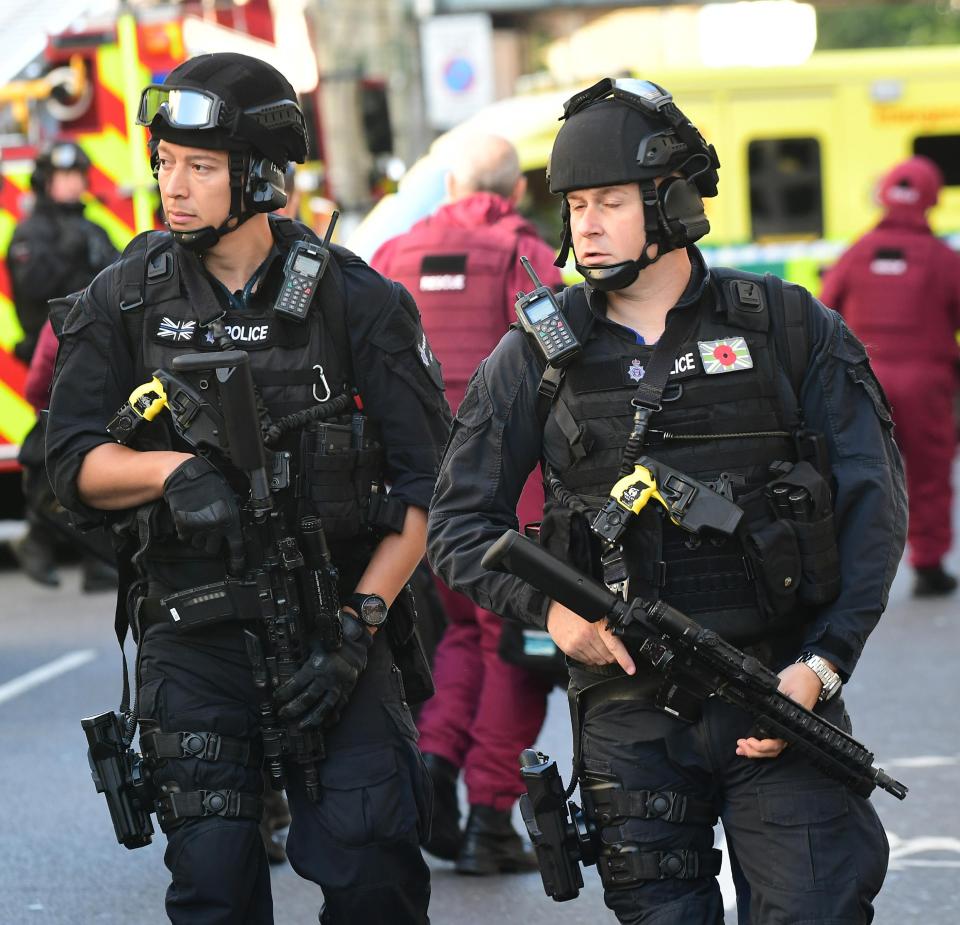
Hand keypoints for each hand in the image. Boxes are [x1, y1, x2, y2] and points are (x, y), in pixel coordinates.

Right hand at [162, 456, 243, 572]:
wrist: (187, 476)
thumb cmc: (209, 483)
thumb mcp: (229, 499)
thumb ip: (232, 515)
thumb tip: (236, 527)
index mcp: (231, 520)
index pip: (237, 547)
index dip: (237, 561)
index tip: (236, 569)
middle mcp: (216, 527)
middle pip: (213, 549)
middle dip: (212, 542)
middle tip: (210, 532)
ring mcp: (199, 528)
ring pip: (199, 544)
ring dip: (199, 538)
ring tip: (199, 523)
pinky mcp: (184, 527)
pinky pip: (185, 538)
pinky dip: (186, 533)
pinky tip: (189, 521)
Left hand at [275, 612, 372, 728]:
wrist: (356, 640)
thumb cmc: (330, 639)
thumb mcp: (313, 641)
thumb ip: (301, 653)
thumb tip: (283, 662)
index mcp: (318, 663)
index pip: (297, 683)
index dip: (285, 692)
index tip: (276, 698)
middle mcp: (328, 676)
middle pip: (309, 698)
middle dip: (294, 708)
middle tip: (283, 715)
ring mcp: (339, 684)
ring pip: (325, 706)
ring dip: (313, 718)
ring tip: (302, 727)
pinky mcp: (348, 688)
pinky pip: (340, 705)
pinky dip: (333, 716)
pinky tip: (326, 724)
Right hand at [546, 600, 634, 674]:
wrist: (554, 608)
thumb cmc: (576, 608)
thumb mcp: (596, 611)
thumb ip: (607, 625)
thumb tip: (620, 641)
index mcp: (598, 623)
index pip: (614, 645)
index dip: (625, 659)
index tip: (631, 669)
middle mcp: (588, 634)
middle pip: (607, 656)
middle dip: (612, 656)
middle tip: (608, 647)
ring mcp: (578, 643)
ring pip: (597, 661)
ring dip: (600, 657)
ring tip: (595, 644)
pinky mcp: (570, 649)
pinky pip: (586, 661)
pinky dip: (589, 658)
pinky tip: (586, 646)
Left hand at [735, 661, 826, 759]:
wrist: (811, 673)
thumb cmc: (797, 679)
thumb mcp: (780, 688)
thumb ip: (769, 703)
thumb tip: (756, 711)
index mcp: (791, 722)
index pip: (777, 743)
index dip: (761, 746)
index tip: (747, 741)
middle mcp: (791, 728)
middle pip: (774, 750)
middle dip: (755, 752)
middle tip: (740, 748)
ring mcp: (788, 727)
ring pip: (774, 747)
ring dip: (758, 751)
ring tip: (742, 749)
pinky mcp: (785, 722)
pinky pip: (775, 739)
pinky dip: (762, 744)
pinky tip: (751, 743)